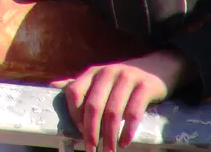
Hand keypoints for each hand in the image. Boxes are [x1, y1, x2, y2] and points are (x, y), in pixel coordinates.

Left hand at [57, 50, 189, 151]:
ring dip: (109, 136)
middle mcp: (107, 72)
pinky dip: (128, 130)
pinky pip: (134, 111)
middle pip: (93, 105)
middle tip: (91, 150)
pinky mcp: (145, 86)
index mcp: (92, 72)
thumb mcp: (100, 79)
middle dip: (91, 131)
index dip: (74, 114)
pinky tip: (125, 142)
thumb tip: (51, 85)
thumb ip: (78, 84)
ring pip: (113, 112)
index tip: (79, 133)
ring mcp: (127, 77)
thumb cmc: (123, 80)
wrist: (159, 68)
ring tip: (109, 150)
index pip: (74, 92)